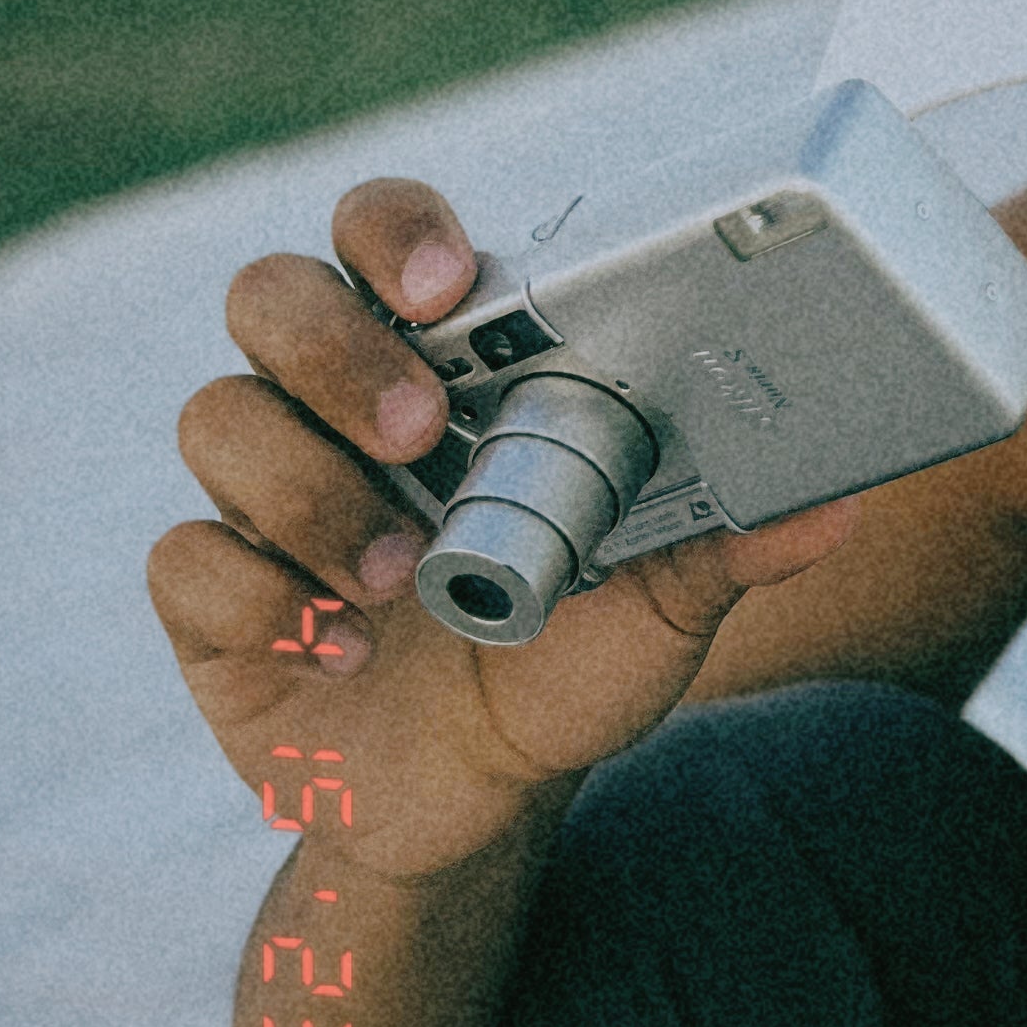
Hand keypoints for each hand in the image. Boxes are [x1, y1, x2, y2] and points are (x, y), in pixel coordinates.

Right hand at [148, 180, 863, 885]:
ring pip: (217, 416)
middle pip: (271, 295)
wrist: (487, 798)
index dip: (398, 229)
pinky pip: (184, 558)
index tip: (449, 281)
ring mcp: (267, 495)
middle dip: (336, 349)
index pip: (386, 236)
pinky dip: (259, 597)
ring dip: (308, 491)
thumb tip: (842, 503)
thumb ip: (734, 539)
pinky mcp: (214, 601)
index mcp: (444, 360)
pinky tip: (339, 645)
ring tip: (396, 577)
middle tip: (420, 427)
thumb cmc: (573, 654)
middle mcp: (340, 404)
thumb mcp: (663, 600)